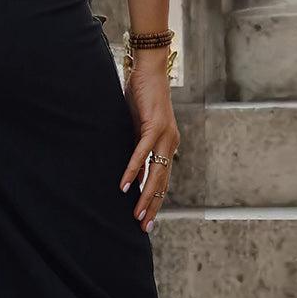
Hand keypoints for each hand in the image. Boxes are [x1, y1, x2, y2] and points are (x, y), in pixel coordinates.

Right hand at [120, 48, 179, 231]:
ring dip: (145, 195)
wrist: (149, 70)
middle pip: (162, 182)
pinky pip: (142, 153)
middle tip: (144, 227)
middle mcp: (170, 142)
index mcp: (168, 144)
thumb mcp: (138, 128)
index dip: (156, 200)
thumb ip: (139, 149)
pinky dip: (133, 170)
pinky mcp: (154, 125)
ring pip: (156, 172)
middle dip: (153, 206)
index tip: (148, 219)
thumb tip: (133, 172)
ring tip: (137, 214)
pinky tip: (126, 185)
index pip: (163, 179)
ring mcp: (164, 135)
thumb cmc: (141, 96)